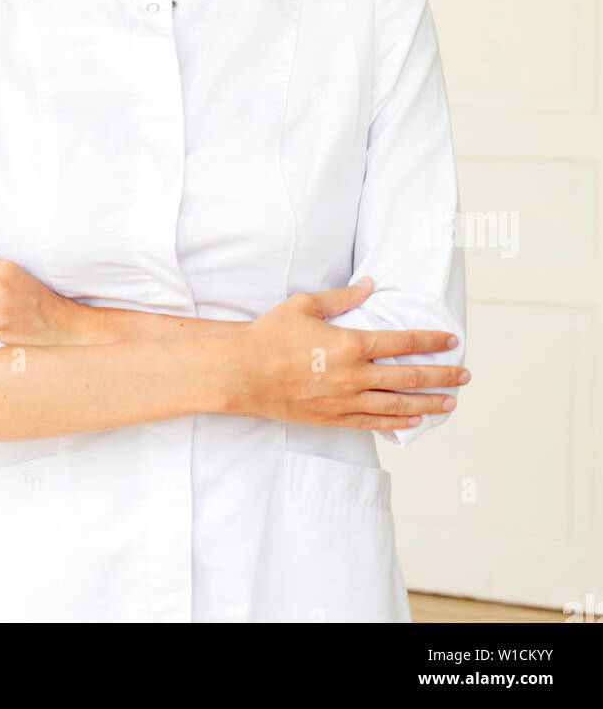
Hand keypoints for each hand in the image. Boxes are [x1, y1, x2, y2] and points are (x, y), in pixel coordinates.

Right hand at [230, 278, 468, 428]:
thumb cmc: (270, 335)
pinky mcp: (334, 418)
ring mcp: (346, 401)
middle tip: (464, 377)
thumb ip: (341, 298)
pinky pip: (374, 423)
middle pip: (410, 377)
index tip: (451, 341)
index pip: (403, 342)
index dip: (431, 341)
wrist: (243, 373)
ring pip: (398, 406)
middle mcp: (355, 375)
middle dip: (442, 376)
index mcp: (351, 343)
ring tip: (449, 404)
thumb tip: (369, 285)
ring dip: (428, 404)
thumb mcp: (305, 305)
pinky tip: (412, 422)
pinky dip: (397, 423)